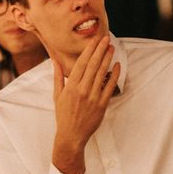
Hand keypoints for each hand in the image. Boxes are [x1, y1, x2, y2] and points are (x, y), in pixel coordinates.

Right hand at [52, 36, 119, 173]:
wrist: (71, 136)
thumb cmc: (63, 116)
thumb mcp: (57, 95)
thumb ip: (57, 77)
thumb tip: (55, 61)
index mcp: (70, 86)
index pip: (81, 63)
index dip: (89, 50)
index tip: (94, 40)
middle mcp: (81, 89)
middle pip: (92, 65)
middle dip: (100, 49)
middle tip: (106, 38)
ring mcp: (92, 97)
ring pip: (101, 73)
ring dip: (107, 58)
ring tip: (112, 47)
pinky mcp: (101, 105)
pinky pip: (109, 87)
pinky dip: (114, 75)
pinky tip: (117, 65)